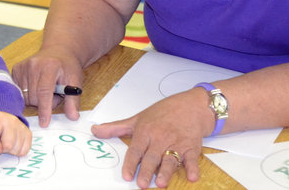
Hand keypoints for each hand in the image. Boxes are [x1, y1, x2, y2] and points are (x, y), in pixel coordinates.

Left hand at [0, 112, 31, 161]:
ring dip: (10, 151)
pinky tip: (14, 144)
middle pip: (8, 145)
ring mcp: (22, 127)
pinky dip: (18, 152)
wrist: (3, 117)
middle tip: (0, 143)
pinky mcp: (28, 133)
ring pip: (16, 149)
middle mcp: (12, 121)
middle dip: (2, 149)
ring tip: (7, 142)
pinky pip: (24, 151)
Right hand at [11, 47, 82, 126]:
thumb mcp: (75, 81)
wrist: (59, 51)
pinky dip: (28, 95)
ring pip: (25, 97)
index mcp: (50, 65)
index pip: (44, 91)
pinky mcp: (16, 69)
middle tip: (55, 95)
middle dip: (45, 103)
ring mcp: (23, 66)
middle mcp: (33, 64)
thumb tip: (73, 117)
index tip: (44, 123)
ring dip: (36, 100)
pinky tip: (36, 87)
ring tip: (46, 90)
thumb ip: (73, 100)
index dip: (44, 109)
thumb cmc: (67, 67)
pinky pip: (19, 92)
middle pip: (34, 97)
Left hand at [91, 88, 210, 187]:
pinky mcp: (191, 147)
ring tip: (161, 183)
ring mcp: (176, 143)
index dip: (131, 163)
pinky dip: (193, 168)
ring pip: (170, 159)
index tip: (127, 175)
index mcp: (146, 131)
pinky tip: (192, 177)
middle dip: (147, 171)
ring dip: (166, 171)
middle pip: (152, 157)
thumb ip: (116, 128)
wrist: (190, 106)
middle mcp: (160, 138)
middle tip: (142, 184)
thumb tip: (95, 130)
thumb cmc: (163, 113)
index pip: (136, 149)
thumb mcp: (138, 118)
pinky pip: (192, 159)